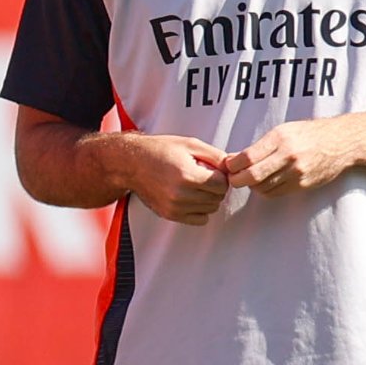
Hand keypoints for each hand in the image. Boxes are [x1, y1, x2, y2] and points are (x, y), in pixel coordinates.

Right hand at [104, 132, 237, 223]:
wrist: (130, 163)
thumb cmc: (160, 150)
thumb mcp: (190, 145)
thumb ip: (216, 156)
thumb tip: (236, 166)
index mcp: (187, 175)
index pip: (223, 184)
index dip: (221, 175)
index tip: (211, 169)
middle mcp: (180, 195)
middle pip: (218, 197)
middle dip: (216, 186)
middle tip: (203, 175)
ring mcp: (174, 207)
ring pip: (211, 208)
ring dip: (209, 197)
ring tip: (194, 184)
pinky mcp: (170, 215)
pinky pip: (200, 219)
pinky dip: (201, 209)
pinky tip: (191, 196)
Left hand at [217, 115, 365, 197]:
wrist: (343, 142)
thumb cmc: (311, 134)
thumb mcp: (284, 131)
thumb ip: (260, 146)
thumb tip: (232, 159)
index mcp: (280, 138)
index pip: (246, 157)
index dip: (232, 165)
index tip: (229, 166)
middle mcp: (289, 156)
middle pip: (252, 176)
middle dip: (237, 180)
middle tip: (234, 178)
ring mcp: (297, 172)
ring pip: (262, 187)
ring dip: (252, 185)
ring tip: (253, 178)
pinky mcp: (304, 184)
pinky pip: (276, 192)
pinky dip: (266, 190)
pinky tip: (268, 182)